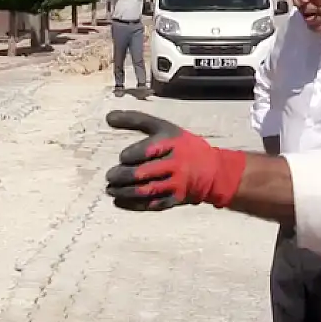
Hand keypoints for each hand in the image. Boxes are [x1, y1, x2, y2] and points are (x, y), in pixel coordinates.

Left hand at [104, 110, 246, 210]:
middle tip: (109, 176)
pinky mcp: (176, 199)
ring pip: (146, 190)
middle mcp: (175, 163)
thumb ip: (137, 120)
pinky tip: (121, 201)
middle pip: (143, 172)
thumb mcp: (164, 128)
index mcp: (172, 143)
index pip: (146, 151)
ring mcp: (176, 183)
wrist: (212, 171)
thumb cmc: (182, 145)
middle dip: (122, 176)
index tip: (122, 158)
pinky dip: (134, 204)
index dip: (129, 156)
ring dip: (124, 192)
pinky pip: (152, 204)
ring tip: (110, 190)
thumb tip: (108, 117)